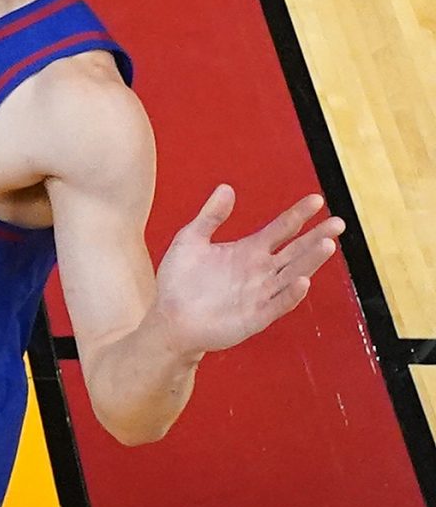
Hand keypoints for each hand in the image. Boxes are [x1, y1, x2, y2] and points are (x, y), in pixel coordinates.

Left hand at [151, 185, 344, 354]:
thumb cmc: (179, 282)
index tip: (316, 200)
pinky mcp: (255, 317)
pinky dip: (290, 294)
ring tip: (327, 245)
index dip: (298, 215)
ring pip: (292, 275)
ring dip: (310, 261)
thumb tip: (225, 188)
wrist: (167, 318)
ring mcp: (260, 294)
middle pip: (296, 251)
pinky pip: (277, 304)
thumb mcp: (190, 240)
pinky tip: (303, 281)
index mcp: (249, 251)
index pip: (281, 229)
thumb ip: (210, 216)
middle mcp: (260, 271)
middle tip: (338, 222)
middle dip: (317, 237)